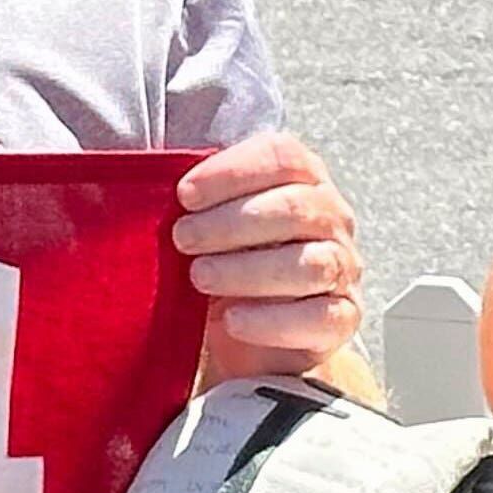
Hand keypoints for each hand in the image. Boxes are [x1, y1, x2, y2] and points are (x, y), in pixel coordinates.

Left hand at [171, 131, 362, 382]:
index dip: (232, 171)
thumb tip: (150, 190)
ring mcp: (342, 269)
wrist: (253, 336)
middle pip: (295, 208)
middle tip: (183, 239)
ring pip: (309, 263)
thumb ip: (198, 203)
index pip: (283, 157)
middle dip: (230, 223)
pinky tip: (233, 320)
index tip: (184, 194)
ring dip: (247, 270)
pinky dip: (273, 320)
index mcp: (305, 179)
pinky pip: (319, 318)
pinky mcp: (342, 318)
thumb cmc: (229, 265)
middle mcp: (332, 218)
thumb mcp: (213, 225)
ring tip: (200, 277)